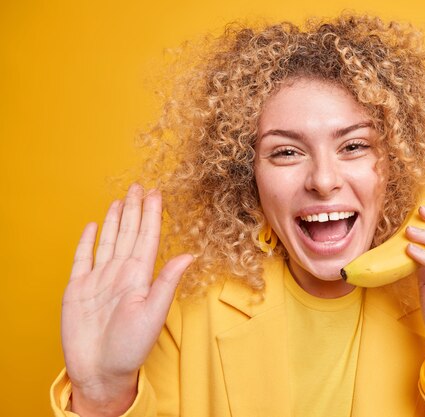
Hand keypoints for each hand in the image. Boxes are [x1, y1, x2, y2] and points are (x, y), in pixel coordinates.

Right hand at [61, 184, 192, 415]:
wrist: (100, 370)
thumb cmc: (130, 347)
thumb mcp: (153, 313)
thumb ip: (168, 282)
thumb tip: (190, 255)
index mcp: (139, 276)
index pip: (146, 237)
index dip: (151, 215)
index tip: (156, 193)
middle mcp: (120, 273)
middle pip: (128, 233)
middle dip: (134, 209)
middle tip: (139, 186)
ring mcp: (99, 279)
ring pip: (108, 241)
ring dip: (114, 220)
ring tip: (121, 200)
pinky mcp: (78, 289)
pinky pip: (82, 259)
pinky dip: (87, 242)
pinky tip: (93, 226)